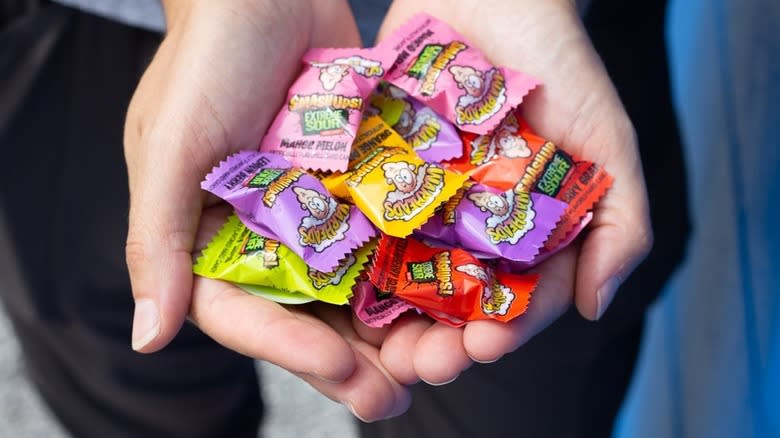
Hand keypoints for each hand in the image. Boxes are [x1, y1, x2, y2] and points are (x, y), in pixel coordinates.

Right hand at [123, 0, 408, 419]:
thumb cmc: (206, 60)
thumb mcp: (170, 148)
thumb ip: (158, 241)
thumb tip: (147, 337)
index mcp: (207, 239)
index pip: (243, 313)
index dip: (287, 347)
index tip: (338, 369)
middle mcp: (261, 236)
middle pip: (304, 314)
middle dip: (347, 361)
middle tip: (389, 398)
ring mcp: (312, 214)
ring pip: (351, 288)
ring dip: (387, 330)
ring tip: (429, 365)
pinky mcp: (354, 187)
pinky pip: (380, 237)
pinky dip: (409, 269)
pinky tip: (446, 297)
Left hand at [361, 0, 651, 384]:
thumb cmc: (560, 64)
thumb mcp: (607, 142)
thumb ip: (619, 223)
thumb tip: (596, 305)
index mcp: (531, 230)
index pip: (519, 298)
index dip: (505, 330)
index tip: (484, 347)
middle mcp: (477, 225)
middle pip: (457, 300)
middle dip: (442, 339)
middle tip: (422, 365)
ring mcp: (429, 202)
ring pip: (408, 275)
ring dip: (395, 317)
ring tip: (379, 344)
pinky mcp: (387, 174)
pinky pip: (369, 222)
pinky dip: (357, 256)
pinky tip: (341, 283)